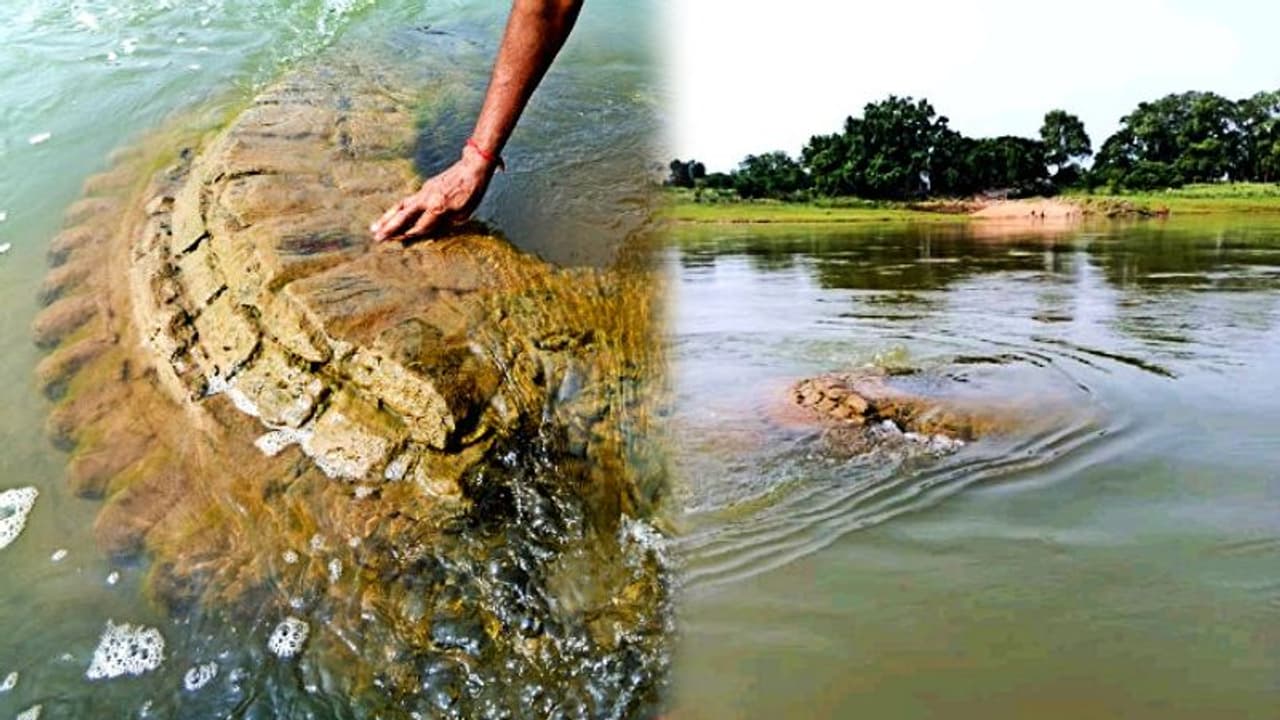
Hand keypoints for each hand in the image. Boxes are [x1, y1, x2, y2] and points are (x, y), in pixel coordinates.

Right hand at [371, 147, 497, 241]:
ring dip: (387, 217)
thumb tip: (431, 230)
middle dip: (390, 228)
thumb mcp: (463, 214)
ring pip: (401, 206)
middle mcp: (427, 199)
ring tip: (374, 227)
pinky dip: (397, 209)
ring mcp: (424, 191)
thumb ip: (446, 223)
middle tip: (377, 238)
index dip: (411, 235)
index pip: (420, 226)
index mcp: (438, 208)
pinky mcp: (425, 187)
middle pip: (404, 216)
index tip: (399, 242)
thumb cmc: (472, 193)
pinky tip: (390, 216)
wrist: (471, 167)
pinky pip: (408, 200)